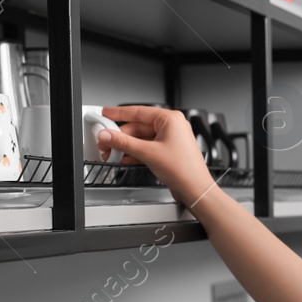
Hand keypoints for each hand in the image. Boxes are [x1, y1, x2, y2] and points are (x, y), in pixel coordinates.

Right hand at [97, 105, 216, 209]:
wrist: (195, 190)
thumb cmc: (184, 170)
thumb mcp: (148, 153)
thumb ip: (124, 143)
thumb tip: (108, 135)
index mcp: (170, 119)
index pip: (139, 111)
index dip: (120, 113)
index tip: (107, 113)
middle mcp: (172, 126)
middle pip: (138, 126)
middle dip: (121, 136)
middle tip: (106, 142)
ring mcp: (170, 139)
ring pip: (141, 138)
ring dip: (126, 146)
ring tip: (112, 152)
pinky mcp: (168, 151)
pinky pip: (147, 147)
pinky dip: (135, 152)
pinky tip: (124, 158)